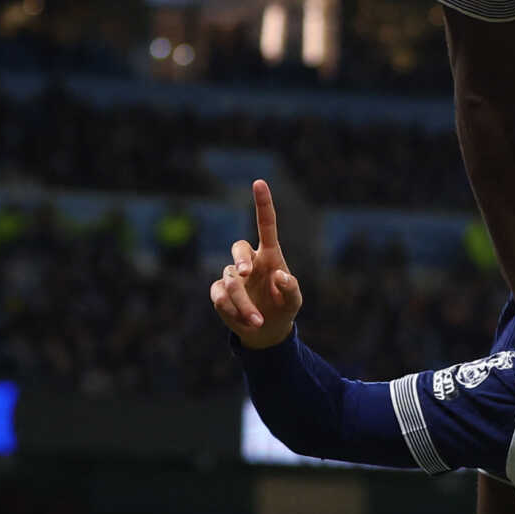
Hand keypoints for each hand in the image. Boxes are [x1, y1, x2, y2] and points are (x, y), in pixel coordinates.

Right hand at [210, 180, 302, 349]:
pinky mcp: (219, 293)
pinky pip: (219, 296)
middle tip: (247, 272)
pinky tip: (245, 321)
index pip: (265, 225)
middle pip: (238, 248)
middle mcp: (249, 261)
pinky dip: (232, 310)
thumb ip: (292, 288)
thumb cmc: (283, 308)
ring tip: (258, 320)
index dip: (262, 204)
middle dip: (241, 258)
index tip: (259, 183)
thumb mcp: (295, 301)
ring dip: (243, 302)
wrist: (267, 330)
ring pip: (230, 280)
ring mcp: (232, 276)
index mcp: (269, 256)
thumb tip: (280, 275)